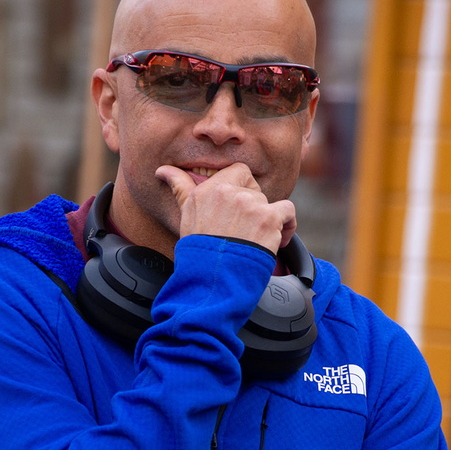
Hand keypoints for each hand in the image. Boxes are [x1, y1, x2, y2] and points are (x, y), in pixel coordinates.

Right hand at [155, 163, 296, 253]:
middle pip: (255, 191)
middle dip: (253, 210)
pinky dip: (287, 225)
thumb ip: (180, 187)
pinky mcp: (268, 218)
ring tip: (256, 239)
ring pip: (269, 202)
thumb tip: (162, 170)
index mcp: (209, 189)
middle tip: (243, 231)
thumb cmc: (200, 250)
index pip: (239, 171)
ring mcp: (250, 205)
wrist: (214, 278)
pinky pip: (288, 211)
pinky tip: (279, 238)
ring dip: (268, 220)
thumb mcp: (187, 214)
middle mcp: (229, 193)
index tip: (239, 208)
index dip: (243, 188)